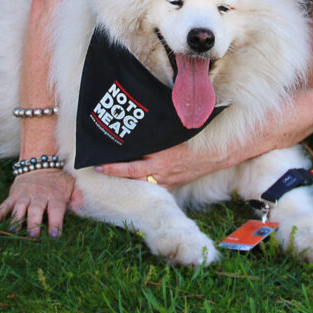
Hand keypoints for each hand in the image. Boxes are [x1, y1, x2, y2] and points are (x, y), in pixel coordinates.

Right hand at [0, 169, 75, 236]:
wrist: (39, 163)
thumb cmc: (57, 181)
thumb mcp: (70, 186)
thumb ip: (77, 198)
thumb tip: (82, 207)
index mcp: (55, 195)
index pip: (56, 209)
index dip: (55, 222)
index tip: (54, 235)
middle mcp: (39, 195)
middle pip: (36, 209)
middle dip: (34, 222)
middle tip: (33, 235)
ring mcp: (25, 195)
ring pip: (20, 207)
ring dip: (16, 219)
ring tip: (13, 230)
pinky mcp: (14, 195)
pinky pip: (6, 204)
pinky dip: (0, 212)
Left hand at [94, 140, 227, 188]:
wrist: (214, 155)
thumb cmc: (194, 140)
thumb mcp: (172, 134)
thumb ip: (155, 133)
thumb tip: (136, 126)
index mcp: (160, 157)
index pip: (131, 165)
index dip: (114, 167)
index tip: (99, 164)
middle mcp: (161, 172)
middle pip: (132, 176)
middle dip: (115, 173)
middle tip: (98, 169)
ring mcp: (166, 181)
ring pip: (142, 183)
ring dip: (127, 180)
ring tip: (112, 174)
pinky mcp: (172, 186)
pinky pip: (154, 187)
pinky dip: (143, 184)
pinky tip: (134, 181)